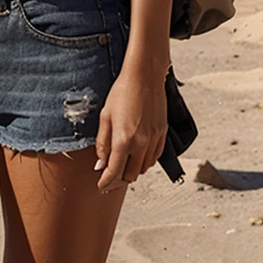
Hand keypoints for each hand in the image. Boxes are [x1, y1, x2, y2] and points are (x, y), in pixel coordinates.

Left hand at [94, 67, 167, 191]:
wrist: (144, 77)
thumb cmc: (122, 92)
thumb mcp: (105, 116)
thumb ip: (102, 142)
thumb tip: (100, 164)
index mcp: (123, 140)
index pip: (114, 172)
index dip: (106, 182)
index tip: (101, 185)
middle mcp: (141, 144)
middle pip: (130, 175)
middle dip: (118, 178)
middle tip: (110, 175)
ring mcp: (154, 140)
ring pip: (144, 169)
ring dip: (132, 170)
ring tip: (123, 163)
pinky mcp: (162, 134)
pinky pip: (154, 158)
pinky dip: (145, 161)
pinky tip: (137, 155)